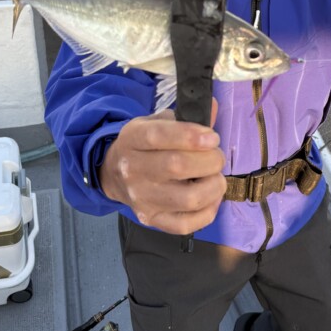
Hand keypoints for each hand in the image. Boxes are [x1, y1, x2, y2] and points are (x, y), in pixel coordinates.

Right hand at [98, 99, 226, 233]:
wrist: (114, 174)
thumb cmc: (144, 145)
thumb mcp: (157, 122)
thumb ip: (186, 117)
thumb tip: (213, 106)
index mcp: (133, 138)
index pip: (159, 136)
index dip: (191, 136)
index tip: (212, 137)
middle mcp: (133, 170)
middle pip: (178, 166)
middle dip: (210, 160)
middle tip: (216, 157)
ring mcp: (141, 199)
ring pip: (188, 198)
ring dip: (213, 186)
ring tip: (215, 177)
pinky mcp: (151, 220)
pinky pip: (186, 224)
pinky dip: (208, 211)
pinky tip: (210, 197)